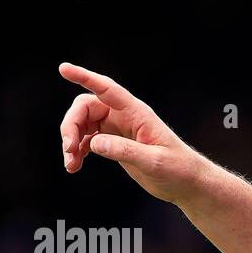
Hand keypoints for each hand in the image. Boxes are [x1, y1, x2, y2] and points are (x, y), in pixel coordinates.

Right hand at [58, 62, 201, 204]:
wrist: (187, 184)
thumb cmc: (178, 169)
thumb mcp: (155, 162)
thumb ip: (126, 151)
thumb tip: (95, 143)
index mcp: (137, 113)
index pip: (107, 89)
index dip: (85, 77)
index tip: (63, 69)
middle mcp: (125, 116)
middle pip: (86, 108)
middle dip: (71, 125)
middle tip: (68, 149)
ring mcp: (118, 129)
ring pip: (83, 124)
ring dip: (71, 141)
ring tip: (70, 165)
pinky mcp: (114, 143)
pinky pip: (87, 140)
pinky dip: (77, 151)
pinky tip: (74, 167)